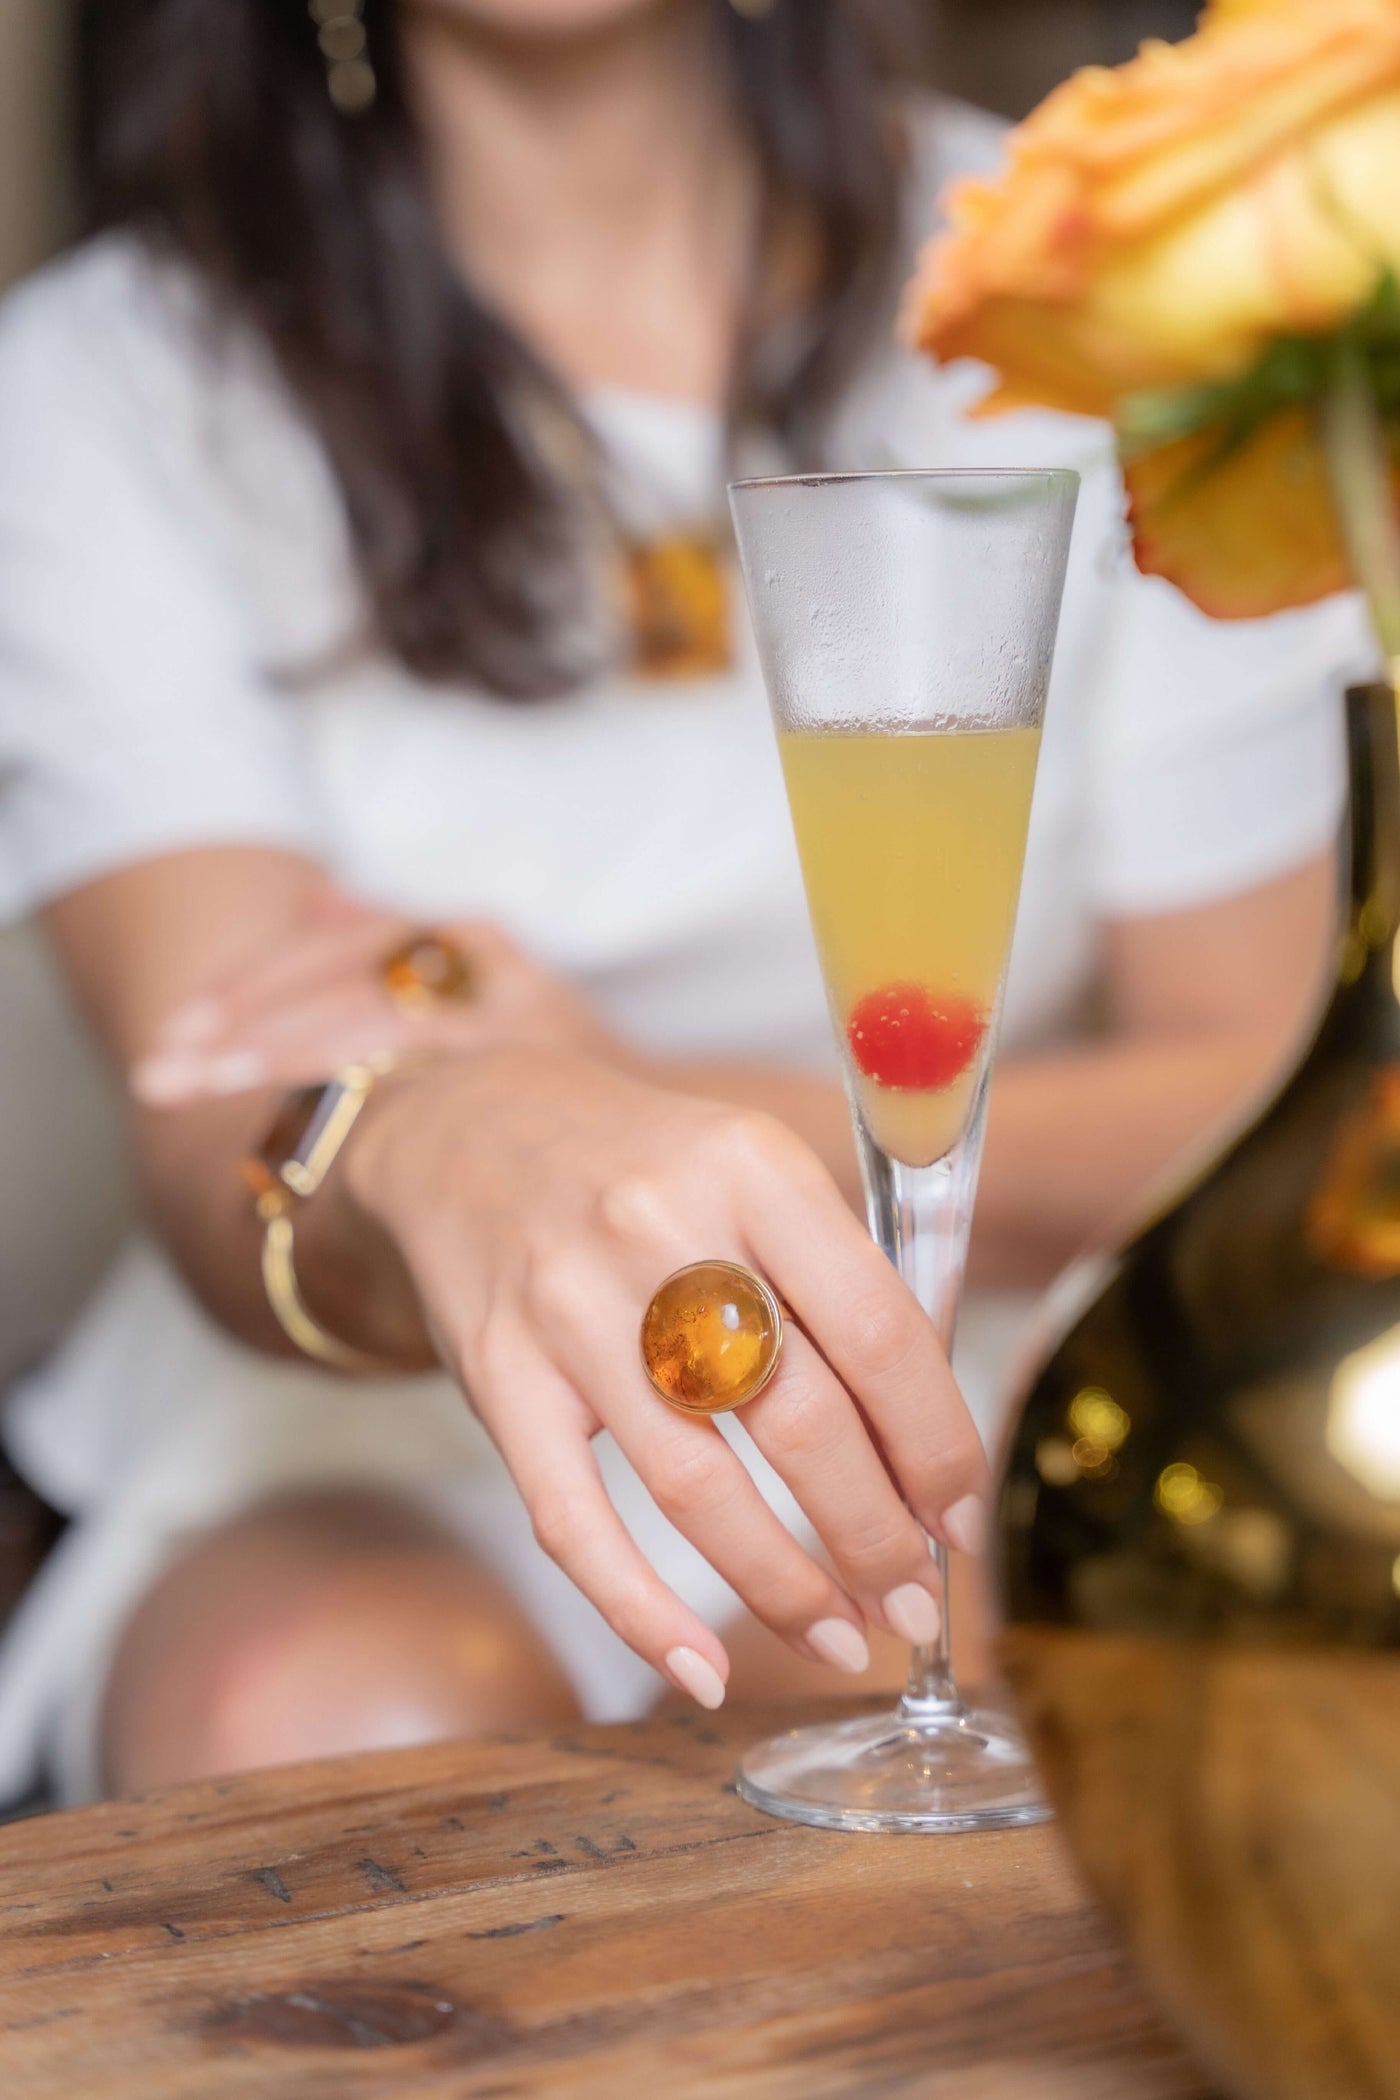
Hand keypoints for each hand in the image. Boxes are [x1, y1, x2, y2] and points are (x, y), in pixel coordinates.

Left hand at [131, 887, 617, 1101]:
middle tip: (159, 1070)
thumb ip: (403, 942)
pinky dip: (350, 1089)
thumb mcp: (492, 992)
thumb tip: (318, 896)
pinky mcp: (531, 1068)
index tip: (174, 1034)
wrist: (681, 1139)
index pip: (330, 941)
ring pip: (366, 1014)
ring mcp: (510, 1012)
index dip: (245, 983)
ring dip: (270, 1050)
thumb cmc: (566, 1079)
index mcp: (464, 938)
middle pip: (333, 973)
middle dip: (236, 1019)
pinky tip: (292, 1124)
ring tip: (195, 1086)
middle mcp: (485, 961)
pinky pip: (423, 1071)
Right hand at [345, 1045, 987, 1708]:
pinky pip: (574, 1523)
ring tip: (845, 1639)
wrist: (468, 1130)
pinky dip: (644, 1613)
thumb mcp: (752, 1170)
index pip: (878, 1330)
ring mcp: (569, 1310)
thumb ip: (836, 1279)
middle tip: (915, 1602)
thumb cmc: (644, 1167)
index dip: (936, 1445)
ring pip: (697, 1488)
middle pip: (800, 1418)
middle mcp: (660, 1230)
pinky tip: (704, 1670)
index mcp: (751, 1167)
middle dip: (878, 1536)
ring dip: (787, 1588)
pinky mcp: (498, 1377)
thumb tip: (929, 1448)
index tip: (966, 1518)